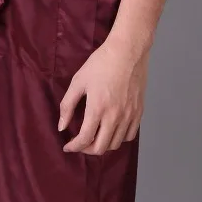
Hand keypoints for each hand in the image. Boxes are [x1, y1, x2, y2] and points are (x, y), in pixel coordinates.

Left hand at [57, 36, 148, 153]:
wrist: (127, 51)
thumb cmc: (101, 64)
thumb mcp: (78, 82)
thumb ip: (67, 106)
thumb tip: (62, 127)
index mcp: (97, 109)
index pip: (84, 139)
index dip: (74, 147)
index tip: (68, 146)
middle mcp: (115, 116)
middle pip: (101, 147)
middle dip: (87, 149)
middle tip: (80, 143)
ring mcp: (129, 115)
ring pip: (116, 144)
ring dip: (103, 145)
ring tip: (95, 137)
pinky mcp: (139, 112)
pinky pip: (130, 135)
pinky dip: (119, 138)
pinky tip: (111, 131)